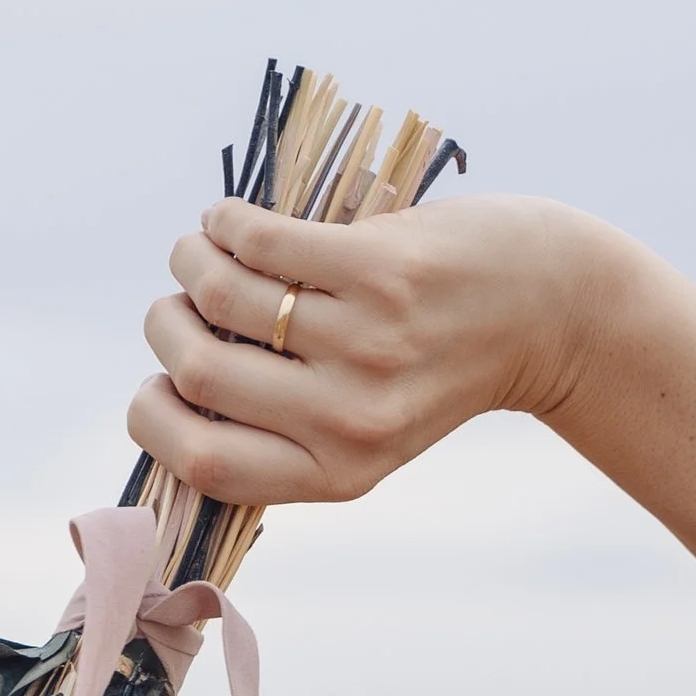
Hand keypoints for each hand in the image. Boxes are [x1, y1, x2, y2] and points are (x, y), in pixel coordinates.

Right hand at [129, 192, 618, 511]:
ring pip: (221, 295)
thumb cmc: (434, 369)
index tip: (157, 385)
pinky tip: (230, 222)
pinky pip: (260, 239)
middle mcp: (349, 418)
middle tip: (176, 302)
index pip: (204, 464)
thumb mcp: (364, 434)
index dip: (153, 422)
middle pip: (198, 373)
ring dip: (190, 262)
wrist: (542, 311)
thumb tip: (172, 400)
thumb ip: (285, 434)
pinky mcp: (378, 270)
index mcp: (336, 474)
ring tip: (201, 250)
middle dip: (164, 326)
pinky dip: (226, 223)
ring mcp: (365, 342)